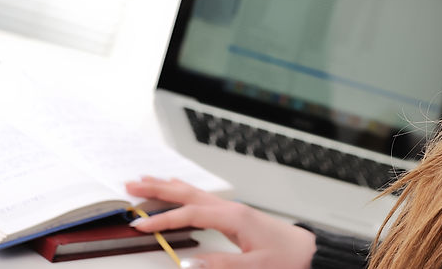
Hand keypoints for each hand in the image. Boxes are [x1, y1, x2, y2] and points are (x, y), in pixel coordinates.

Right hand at [125, 176, 315, 268]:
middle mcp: (231, 208)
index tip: (139, 224)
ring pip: (193, 193)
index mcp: (233, 217)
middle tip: (131, 183)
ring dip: (168, 187)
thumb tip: (188, 264)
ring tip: (146, 180)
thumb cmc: (288, 259)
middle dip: (157, 188)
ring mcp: (233, 209)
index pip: (189, 214)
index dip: (162, 219)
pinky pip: (202, 199)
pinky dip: (184, 193)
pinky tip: (178, 191)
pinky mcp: (235, 215)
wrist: (309, 252)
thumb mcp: (255, 267)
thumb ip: (221, 265)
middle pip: (187, 194)